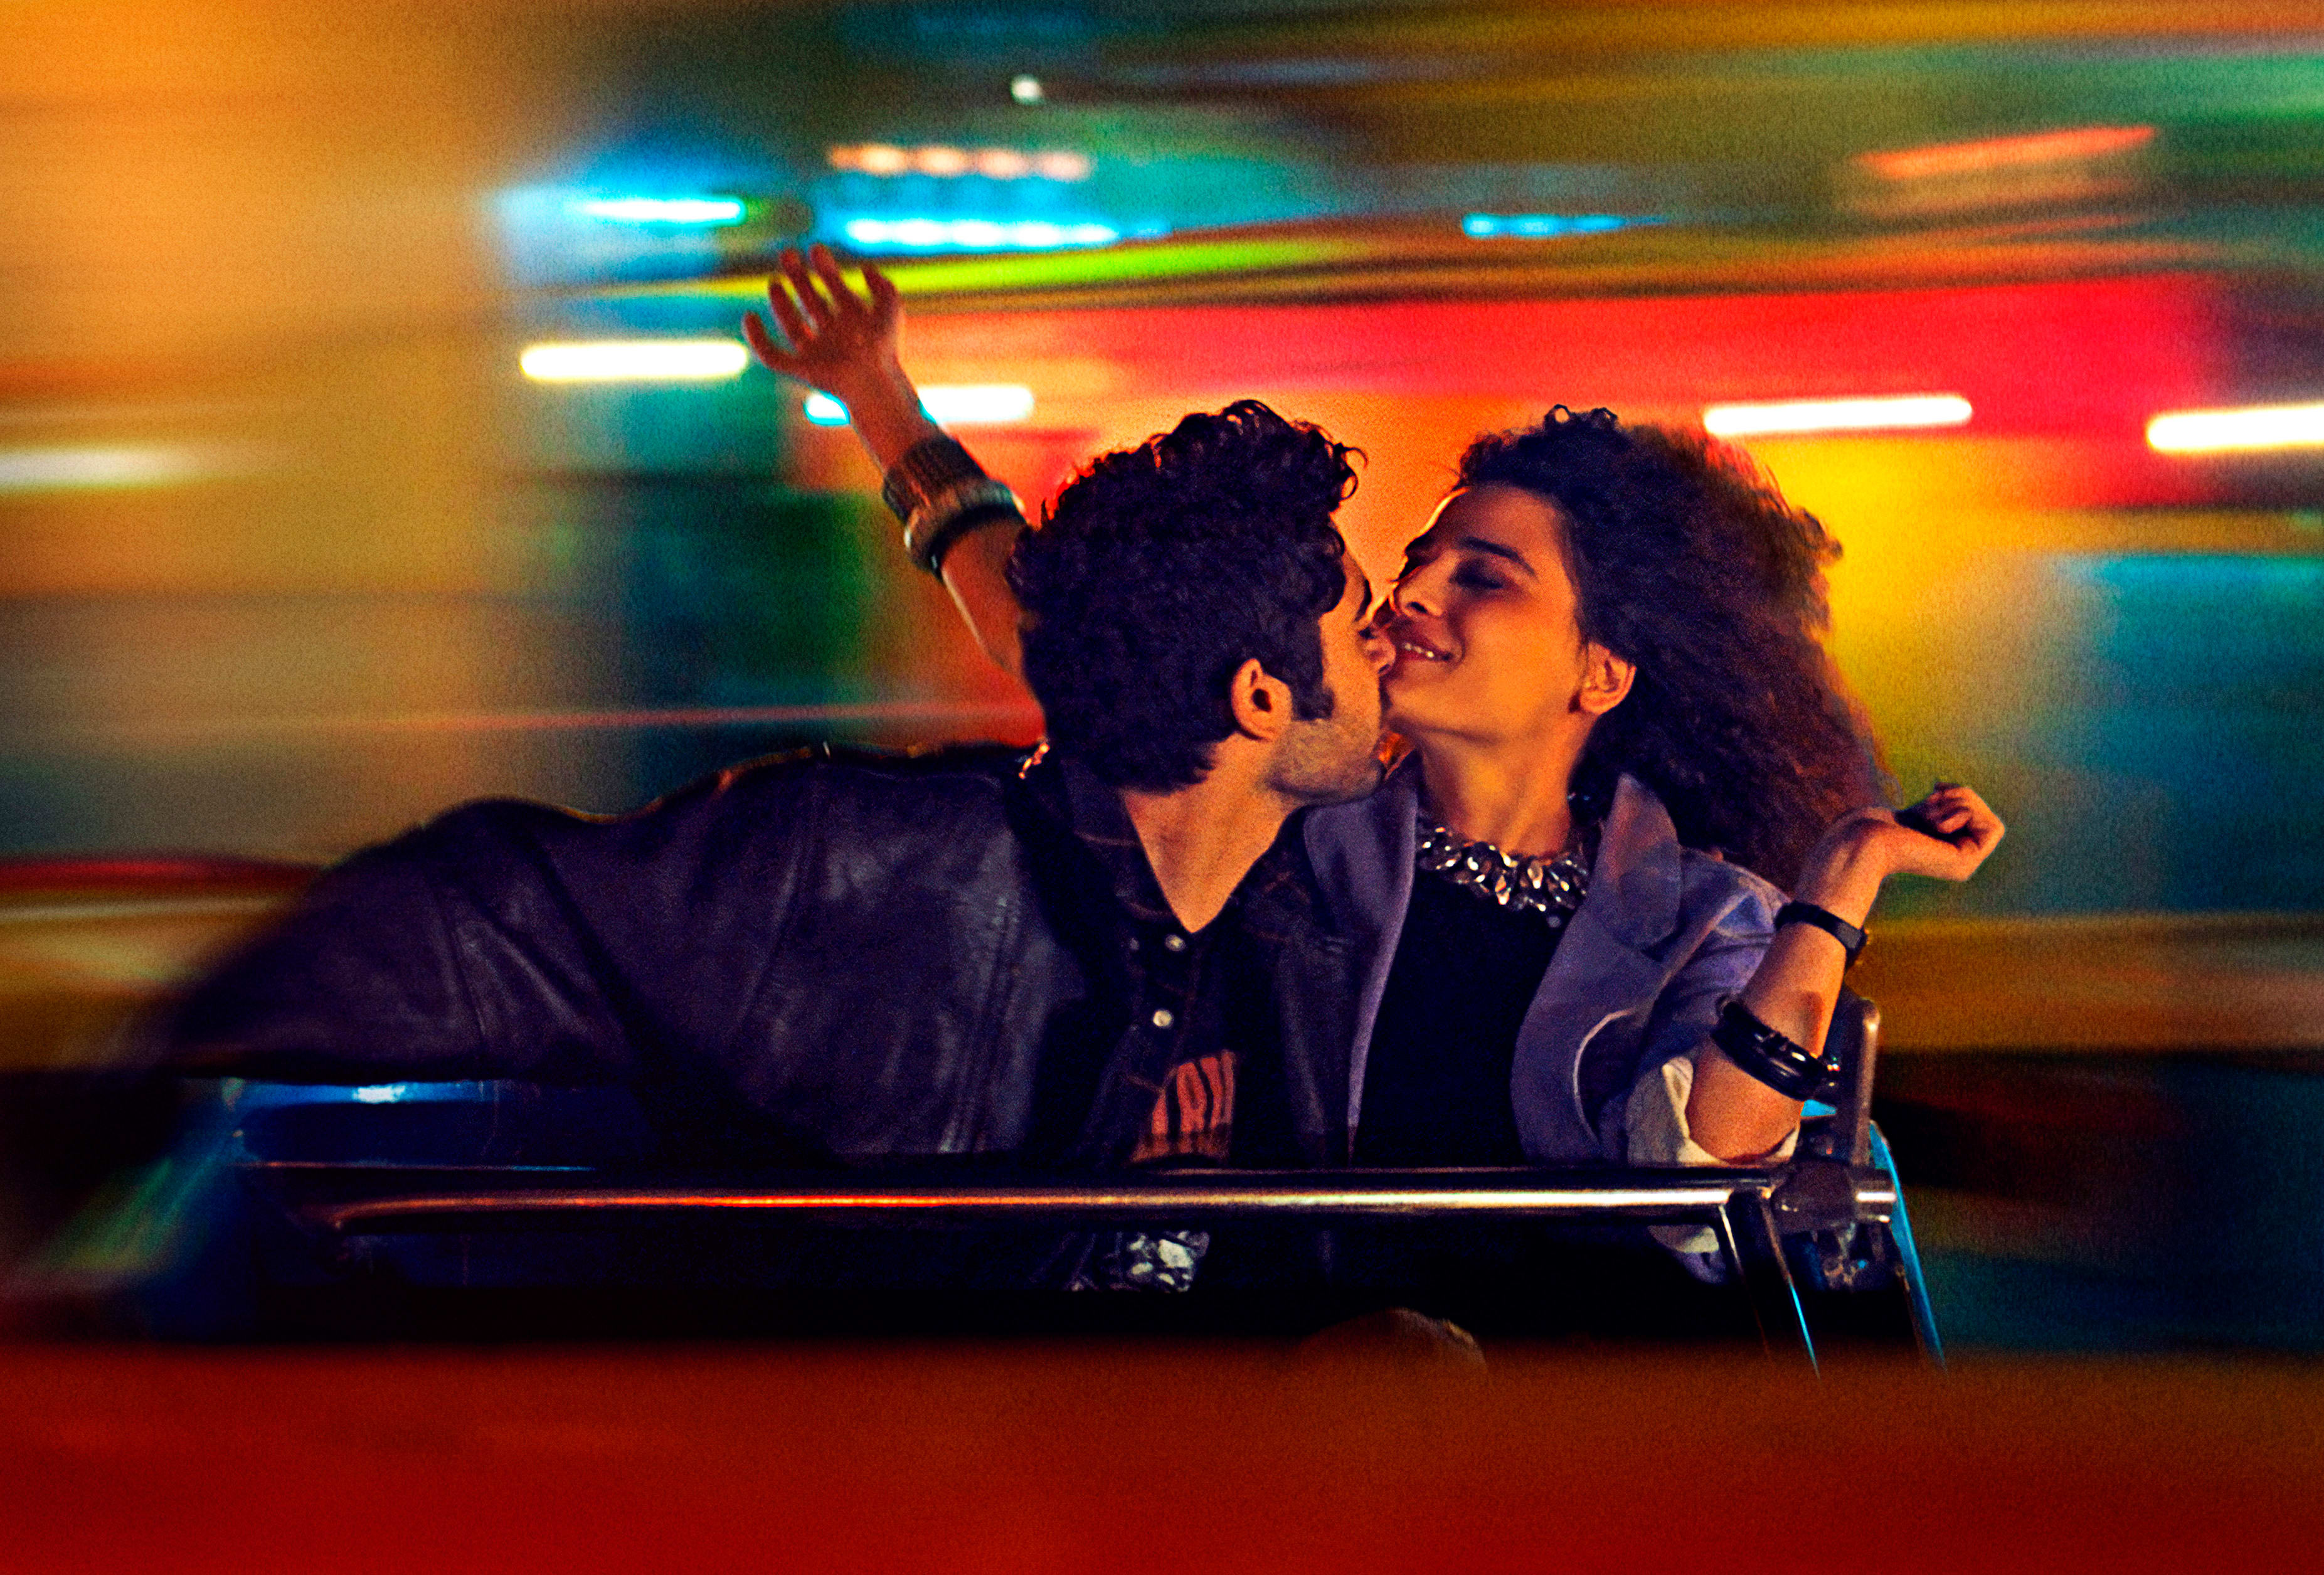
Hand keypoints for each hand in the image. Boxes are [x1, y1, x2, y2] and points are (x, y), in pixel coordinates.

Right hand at [742, 244, 903, 407]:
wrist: (875, 381)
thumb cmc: (884, 347)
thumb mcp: (890, 309)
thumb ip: (883, 286)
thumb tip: (865, 267)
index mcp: (854, 322)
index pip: (835, 289)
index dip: (825, 268)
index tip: (815, 249)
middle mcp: (834, 336)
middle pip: (810, 302)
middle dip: (799, 277)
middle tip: (787, 254)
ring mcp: (817, 354)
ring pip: (791, 325)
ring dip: (780, 303)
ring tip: (774, 283)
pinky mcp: (802, 371)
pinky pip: (772, 357)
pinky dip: (757, 340)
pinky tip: (749, 318)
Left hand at [1873, 782, 2004, 880]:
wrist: (1865, 841)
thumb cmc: (1882, 825)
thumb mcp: (1919, 808)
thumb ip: (1938, 804)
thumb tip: (1941, 787)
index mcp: (1951, 851)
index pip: (1980, 816)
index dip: (1963, 794)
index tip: (1937, 788)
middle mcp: (1961, 862)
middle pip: (1987, 815)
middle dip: (1960, 796)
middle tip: (1932, 798)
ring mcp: (1965, 866)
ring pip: (1989, 819)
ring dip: (1955, 804)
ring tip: (1926, 815)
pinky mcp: (1966, 863)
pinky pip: (1991, 828)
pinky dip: (1963, 813)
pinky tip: (1936, 824)